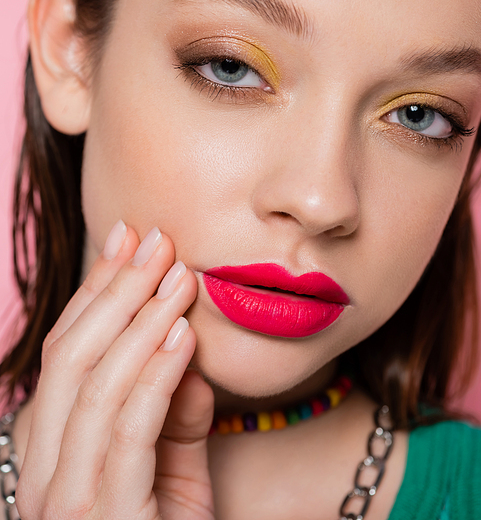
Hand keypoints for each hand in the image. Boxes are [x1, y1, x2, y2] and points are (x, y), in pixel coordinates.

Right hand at [16, 223, 214, 519]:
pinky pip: (126, 432)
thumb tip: (187, 346)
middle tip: (155, 240)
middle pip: (72, 358)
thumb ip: (176, 414)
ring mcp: (63, 501)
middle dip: (115, 291)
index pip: (67, 352)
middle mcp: (41, 471)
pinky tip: (182, 337)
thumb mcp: (172, 472)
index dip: (96, 291)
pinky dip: (154, 378)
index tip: (128, 239)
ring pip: (93, 386)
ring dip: (139, 321)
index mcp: (48, 450)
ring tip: (176, 276)